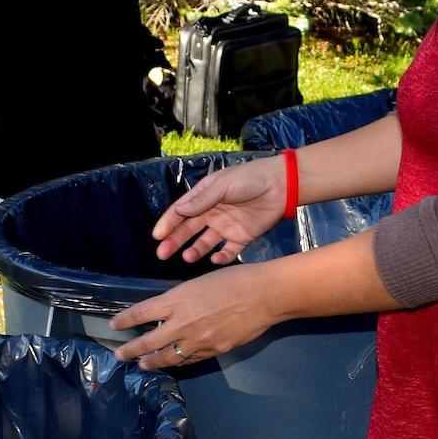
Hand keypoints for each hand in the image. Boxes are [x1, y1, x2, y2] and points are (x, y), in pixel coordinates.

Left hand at [111, 262, 280, 370]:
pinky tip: (173, 362)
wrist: (264, 295)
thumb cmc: (234, 280)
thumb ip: (180, 300)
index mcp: (177, 300)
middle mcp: (182, 323)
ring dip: (151, 361)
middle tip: (118, 355)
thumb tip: (168, 312)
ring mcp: (197, 340)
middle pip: (148, 341)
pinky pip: (190, 359)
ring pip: (167, 357)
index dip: (125, 321)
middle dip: (130, 349)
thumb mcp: (198, 283)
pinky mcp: (213, 350)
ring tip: (142, 364)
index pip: (141, 313)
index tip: (114, 326)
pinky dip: (178, 361)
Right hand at [153, 156, 285, 265]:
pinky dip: (221, 257)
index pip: (180, 211)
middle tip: (162, 254)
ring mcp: (226, 226)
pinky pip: (228, 251)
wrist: (280, 186)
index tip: (156, 236)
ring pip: (205, 242)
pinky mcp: (242, 237)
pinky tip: (215, 259)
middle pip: (188, 230)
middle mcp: (212, 213)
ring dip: (195, 250)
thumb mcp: (222, 186)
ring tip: (187, 257)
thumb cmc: (249, 179)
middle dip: (174, 241)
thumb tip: (178, 211)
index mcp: (204, 197)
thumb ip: (201, 200)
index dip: (167, 223)